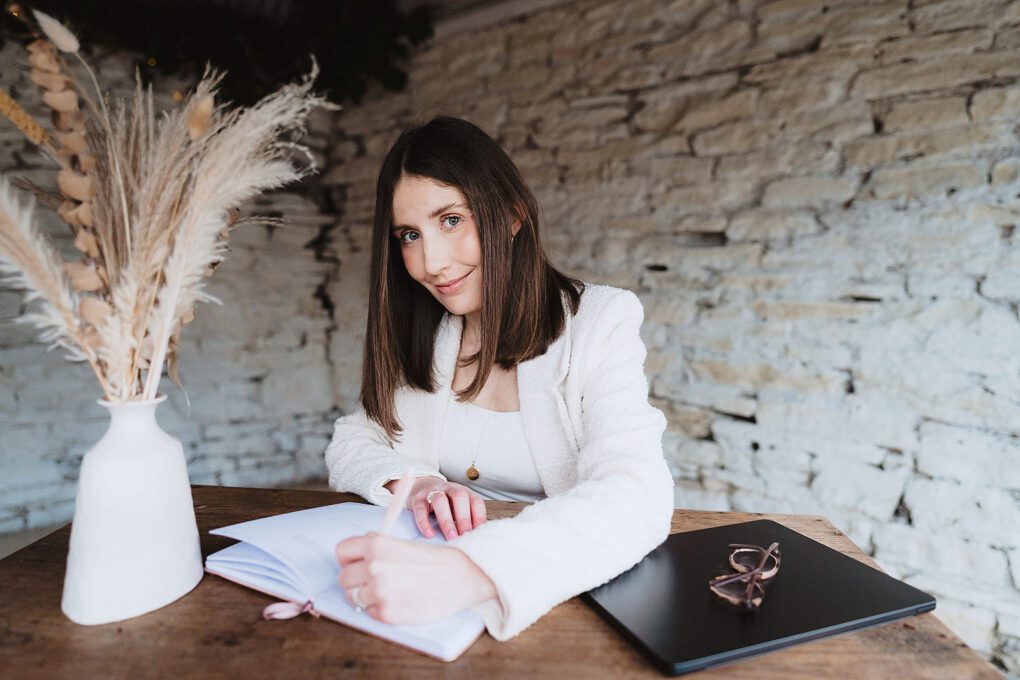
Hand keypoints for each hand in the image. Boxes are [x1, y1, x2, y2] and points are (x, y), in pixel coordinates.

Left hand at [335, 532, 495, 623]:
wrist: (461, 577)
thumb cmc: (432, 560)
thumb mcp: (400, 543)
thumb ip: (374, 548)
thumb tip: (352, 558)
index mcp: (376, 544)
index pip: (341, 552)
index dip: (349, 558)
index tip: (357, 563)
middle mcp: (373, 566)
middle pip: (344, 577)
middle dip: (356, 579)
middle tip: (376, 579)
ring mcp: (378, 592)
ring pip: (352, 597)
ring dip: (366, 596)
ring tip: (388, 590)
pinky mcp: (386, 614)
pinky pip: (368, 612)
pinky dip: (379, 609)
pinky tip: (397, 600)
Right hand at [385, 477, 486, 539]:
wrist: (420, 486)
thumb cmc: (444, 502)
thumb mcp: (457, 506)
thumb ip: (467, 518)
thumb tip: (475, 538)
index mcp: (463, 492)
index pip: (475, 501)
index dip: (479, 517)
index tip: (478, 534)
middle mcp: (449, 489)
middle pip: (459, 497)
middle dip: (464, 518)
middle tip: (464, 536)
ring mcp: (432, 492)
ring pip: (440, 501)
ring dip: (447, 520)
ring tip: (451, 537)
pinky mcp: (417, 499)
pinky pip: (420, 509)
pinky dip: (425, 523)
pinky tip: (430, 534)